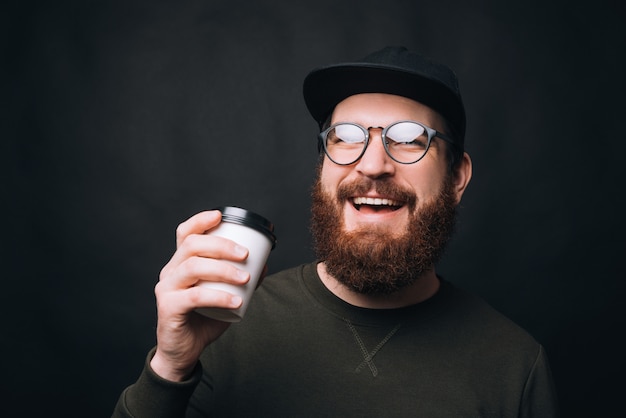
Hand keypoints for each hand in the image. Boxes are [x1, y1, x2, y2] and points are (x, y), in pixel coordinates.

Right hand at [150, 210, 250, 381]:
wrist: (185, 351)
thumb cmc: (203, 319)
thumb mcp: (225, 295)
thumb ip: (240, 280)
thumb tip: (263, 263)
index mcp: (181, 263)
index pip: (184, 234)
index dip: (200, 220)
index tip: (220, 215)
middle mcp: (170, 271)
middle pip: (191, 246)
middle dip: (221, 245)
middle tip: (245, 253)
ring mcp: (167, 289)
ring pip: (193, 267)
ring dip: (223, 269)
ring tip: (245, 277)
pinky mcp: (168, 308)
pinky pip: (194, 296)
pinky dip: (218, 296)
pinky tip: (237, 300)